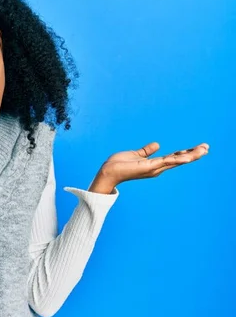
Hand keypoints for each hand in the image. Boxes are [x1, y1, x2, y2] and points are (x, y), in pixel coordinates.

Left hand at [91, 142, 208, 192]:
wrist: (108, 171)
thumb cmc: (119, 165)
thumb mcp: (136, 154)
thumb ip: (147, 151)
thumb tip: (157, 144)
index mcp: (154, 164)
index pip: (174, 157)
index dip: (186, 152)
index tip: (198, 148)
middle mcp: (157, 168)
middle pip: (179, 159)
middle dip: (193, 154)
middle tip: (207, 147)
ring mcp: (154, 168)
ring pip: (176, 161)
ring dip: (190, 155)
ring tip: (203, 150)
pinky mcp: (149, 166)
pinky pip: (166, 161)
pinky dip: (177, 158)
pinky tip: (187, 155)